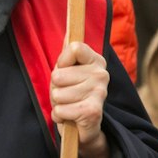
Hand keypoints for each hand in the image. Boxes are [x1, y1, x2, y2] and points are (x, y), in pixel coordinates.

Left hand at [51, 40, 111, 157]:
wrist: (84, 128)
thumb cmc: (72, 95)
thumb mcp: (66, 71)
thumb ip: (67, 53)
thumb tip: (69, 28)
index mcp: (96, 61)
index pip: (74, 47)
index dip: (62, 62)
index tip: (66, 70)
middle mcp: (102, 74)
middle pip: (59, 74)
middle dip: (56, 88)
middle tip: (67, 94)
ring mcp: (99, 93)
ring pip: (57, 94)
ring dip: (58, 103)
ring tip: (69, 106)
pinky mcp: (93, 111)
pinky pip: (60, 110)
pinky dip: (59, 116)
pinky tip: (70, 117)